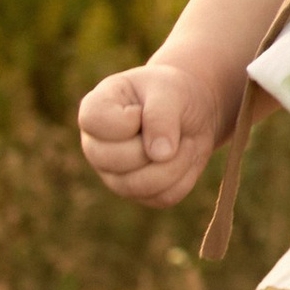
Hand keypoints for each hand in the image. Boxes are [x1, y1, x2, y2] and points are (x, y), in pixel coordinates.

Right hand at [76, 56, 225, 206]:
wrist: (194, 111)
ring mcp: (114, 174)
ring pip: (137, 186)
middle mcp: (96, 146)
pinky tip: (186, 157)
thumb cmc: (173, 93)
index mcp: (94, 110)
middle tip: (176, 128)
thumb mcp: (170, 91)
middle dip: (153, 146)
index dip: (128, 120)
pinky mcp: (138, 193)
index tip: (144, 109)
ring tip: (187, 143)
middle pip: (113, 160)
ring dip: (174, 165)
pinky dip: (184, 178)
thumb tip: (160, 155)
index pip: (95, 122)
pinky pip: (161, 197)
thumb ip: (161, 116)